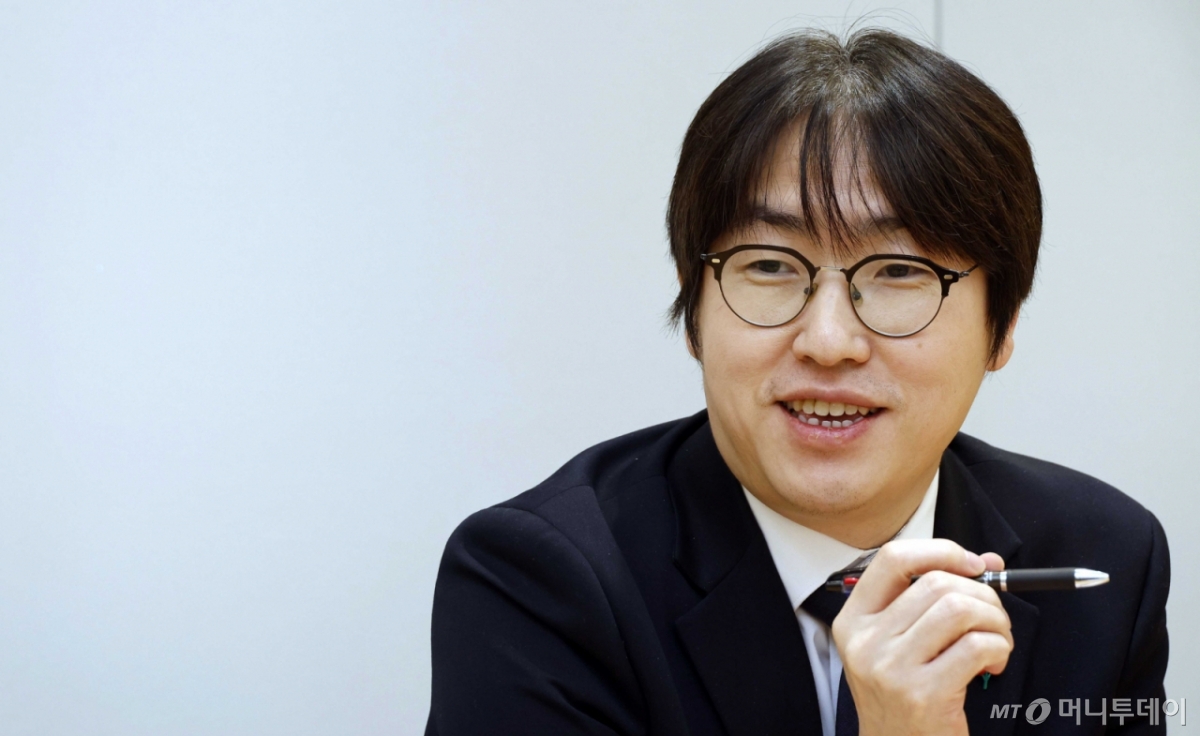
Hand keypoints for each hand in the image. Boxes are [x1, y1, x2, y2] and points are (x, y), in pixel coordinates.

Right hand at [831, 539, 1011, 735]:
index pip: (893, 559)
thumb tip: (986, 562)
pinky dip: (1000, 648)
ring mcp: (891, 668)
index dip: (941, 552)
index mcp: (854, 620)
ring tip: (996, 640)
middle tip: (993, 617)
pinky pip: (977, 646)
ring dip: (995, 621)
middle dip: (982, 594)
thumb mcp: (903, 645)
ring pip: (960, 609)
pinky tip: (993, 663)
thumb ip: (937, 599)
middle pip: (936, 583)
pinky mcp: (923, 693)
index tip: (972, 565)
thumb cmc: (905, 698)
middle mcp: (866, 641)